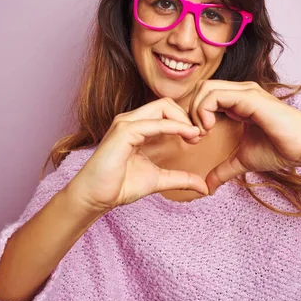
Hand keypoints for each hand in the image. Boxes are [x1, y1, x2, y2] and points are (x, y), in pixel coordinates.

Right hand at [68, 98, 208, 211]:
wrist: (96, 197)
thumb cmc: (120, 186)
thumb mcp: (159, 179)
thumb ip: (180, 178)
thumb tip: (204, 187)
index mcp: (138, 127)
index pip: (166, 111)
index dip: (185, 121)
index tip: (198, 138)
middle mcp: (131, 120)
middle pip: (167, 103)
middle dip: (187, 116)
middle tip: (199, 136)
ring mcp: (126, 123)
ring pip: (162, 107)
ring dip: (183, 120)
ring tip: (195, 136)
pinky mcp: (124, 131)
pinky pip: (155, 123)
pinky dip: (175, 127)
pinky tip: (187, 136)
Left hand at [189, 80, 300, 189]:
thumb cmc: (281, 150)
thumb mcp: (243, 161)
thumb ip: (223, 170)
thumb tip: (207, 187)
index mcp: (238, 102)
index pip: (205, 95)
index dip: (193, 115)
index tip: (196, 139)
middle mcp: (240, 92)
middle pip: (201, 88)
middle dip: (190, 110)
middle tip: (195, 135)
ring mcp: (245, 92)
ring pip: (205, 88)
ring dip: (195, 111)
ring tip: (202, 133)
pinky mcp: (249, 97)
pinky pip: (216, 95)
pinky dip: (204, 110)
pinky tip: (209, 129)